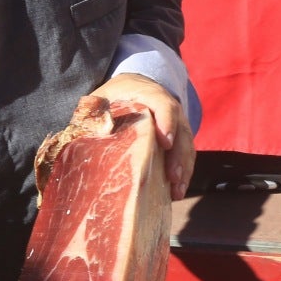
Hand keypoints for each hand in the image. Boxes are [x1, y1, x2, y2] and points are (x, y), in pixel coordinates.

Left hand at [90, 72, 194, 200]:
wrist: (136, 86)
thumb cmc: (118, 95)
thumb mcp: (104, 97)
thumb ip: (97, 111)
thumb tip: (93, 129)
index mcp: (151, 96)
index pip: (164, 106)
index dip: (167, 123)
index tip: (166, 143)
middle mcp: (170, 110)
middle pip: (181, 132)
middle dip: (178, 156)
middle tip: (172, 177)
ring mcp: (178, 126)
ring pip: (187, 147)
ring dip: (184, 170)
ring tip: (176, 192)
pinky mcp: (179, 140)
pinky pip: (186, 157)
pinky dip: (183, 175)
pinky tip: (175, 193)